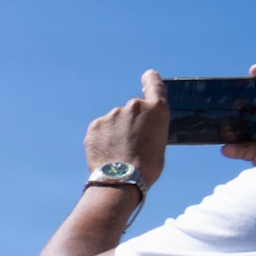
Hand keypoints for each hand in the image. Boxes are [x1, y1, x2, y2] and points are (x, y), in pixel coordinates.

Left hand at [86, 69, 167, 187]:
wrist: (122, 180)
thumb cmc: (147, 166)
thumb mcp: (159, 141)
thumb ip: (150, 126)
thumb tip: (140, 128)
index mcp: (157, 109)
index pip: (154, 85)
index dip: (150, 79)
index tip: (147, 75)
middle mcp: (135, 106)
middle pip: (132, 111)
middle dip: (130, 124)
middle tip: (130, 145)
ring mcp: (113, 114)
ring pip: (114, 122)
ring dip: (115, 133)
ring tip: (118, 153)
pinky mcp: (96, 124)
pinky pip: (100, 130)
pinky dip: (102, 139)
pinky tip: (106, 153)